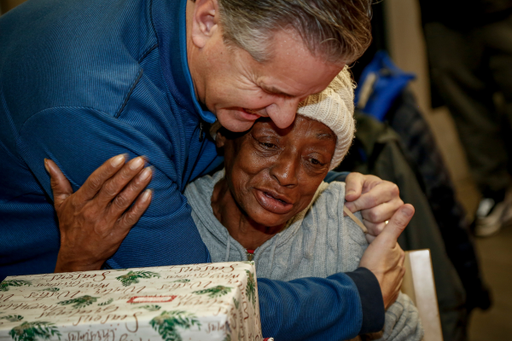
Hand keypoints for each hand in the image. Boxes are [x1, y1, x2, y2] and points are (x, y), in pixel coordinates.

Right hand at [45, 155, 152, 272]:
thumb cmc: (70, 227)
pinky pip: (131, 217)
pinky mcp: (118, 233)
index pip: (95, 181)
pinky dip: (141, 206)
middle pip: (112, 189)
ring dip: (137, 185)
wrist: (77, 257)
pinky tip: (149, 193)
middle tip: (141, 159)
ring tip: (148, 172)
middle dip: (127, 173)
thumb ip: (58, 182)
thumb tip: (48, 162)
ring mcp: (106, 222)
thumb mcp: (60, 204)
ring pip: (123, 201)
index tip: (122, 156)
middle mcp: (93, 211)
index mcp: (80, 201)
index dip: (108, 168)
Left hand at [344, 172, 402, 239]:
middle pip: (375, 215)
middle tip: (359, 210)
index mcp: (391, 189)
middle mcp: (398, 204)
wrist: (365, 196)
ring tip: (363, 216)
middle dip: (362, 213)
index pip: (371, 200)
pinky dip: (368, 232)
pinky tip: (366, 224)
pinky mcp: (392, 231)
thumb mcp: (354, 179)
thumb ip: (352, 184)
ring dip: (365, 223)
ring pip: (377, 227)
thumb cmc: (361, 186)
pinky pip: (377, 236)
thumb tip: (351, 197)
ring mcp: (397, 219)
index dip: (356, 204)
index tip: (346, 207)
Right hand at [359, 204, 413, 308]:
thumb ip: (396, 223)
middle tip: (367, 253)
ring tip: (367, 267)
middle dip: (379, 254)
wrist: (369, 294)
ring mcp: (394, 283)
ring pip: (386, 271)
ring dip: (378, 268)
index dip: (379, 238)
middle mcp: (399, 269)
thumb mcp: (384, 239)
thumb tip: (409, 206)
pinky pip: (382, 284)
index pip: (390, 243)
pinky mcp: (387, 294)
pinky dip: (377, 280)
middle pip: (388, 257)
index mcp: (399, 255)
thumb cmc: (375, 266)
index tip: (369, 237)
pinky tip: (370, 279)